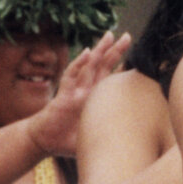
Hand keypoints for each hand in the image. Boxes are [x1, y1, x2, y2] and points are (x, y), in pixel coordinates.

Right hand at [26, 32, 130, 157]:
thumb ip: (110, 139)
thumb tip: (132, 148)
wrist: (44, 141)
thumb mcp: (94, 140)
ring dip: (99, 50)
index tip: (139, 57)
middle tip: (128, 36)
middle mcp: (87, 91)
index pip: (113, 80)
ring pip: (89, 66)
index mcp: (96, 100)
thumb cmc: (68, 141)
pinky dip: (79, 64)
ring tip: (109, 35)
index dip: (124, 68)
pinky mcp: (64, 95)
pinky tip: (86, 52)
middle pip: (104, 67)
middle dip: (115, 51)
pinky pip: (71, 76)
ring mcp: (76, 91)